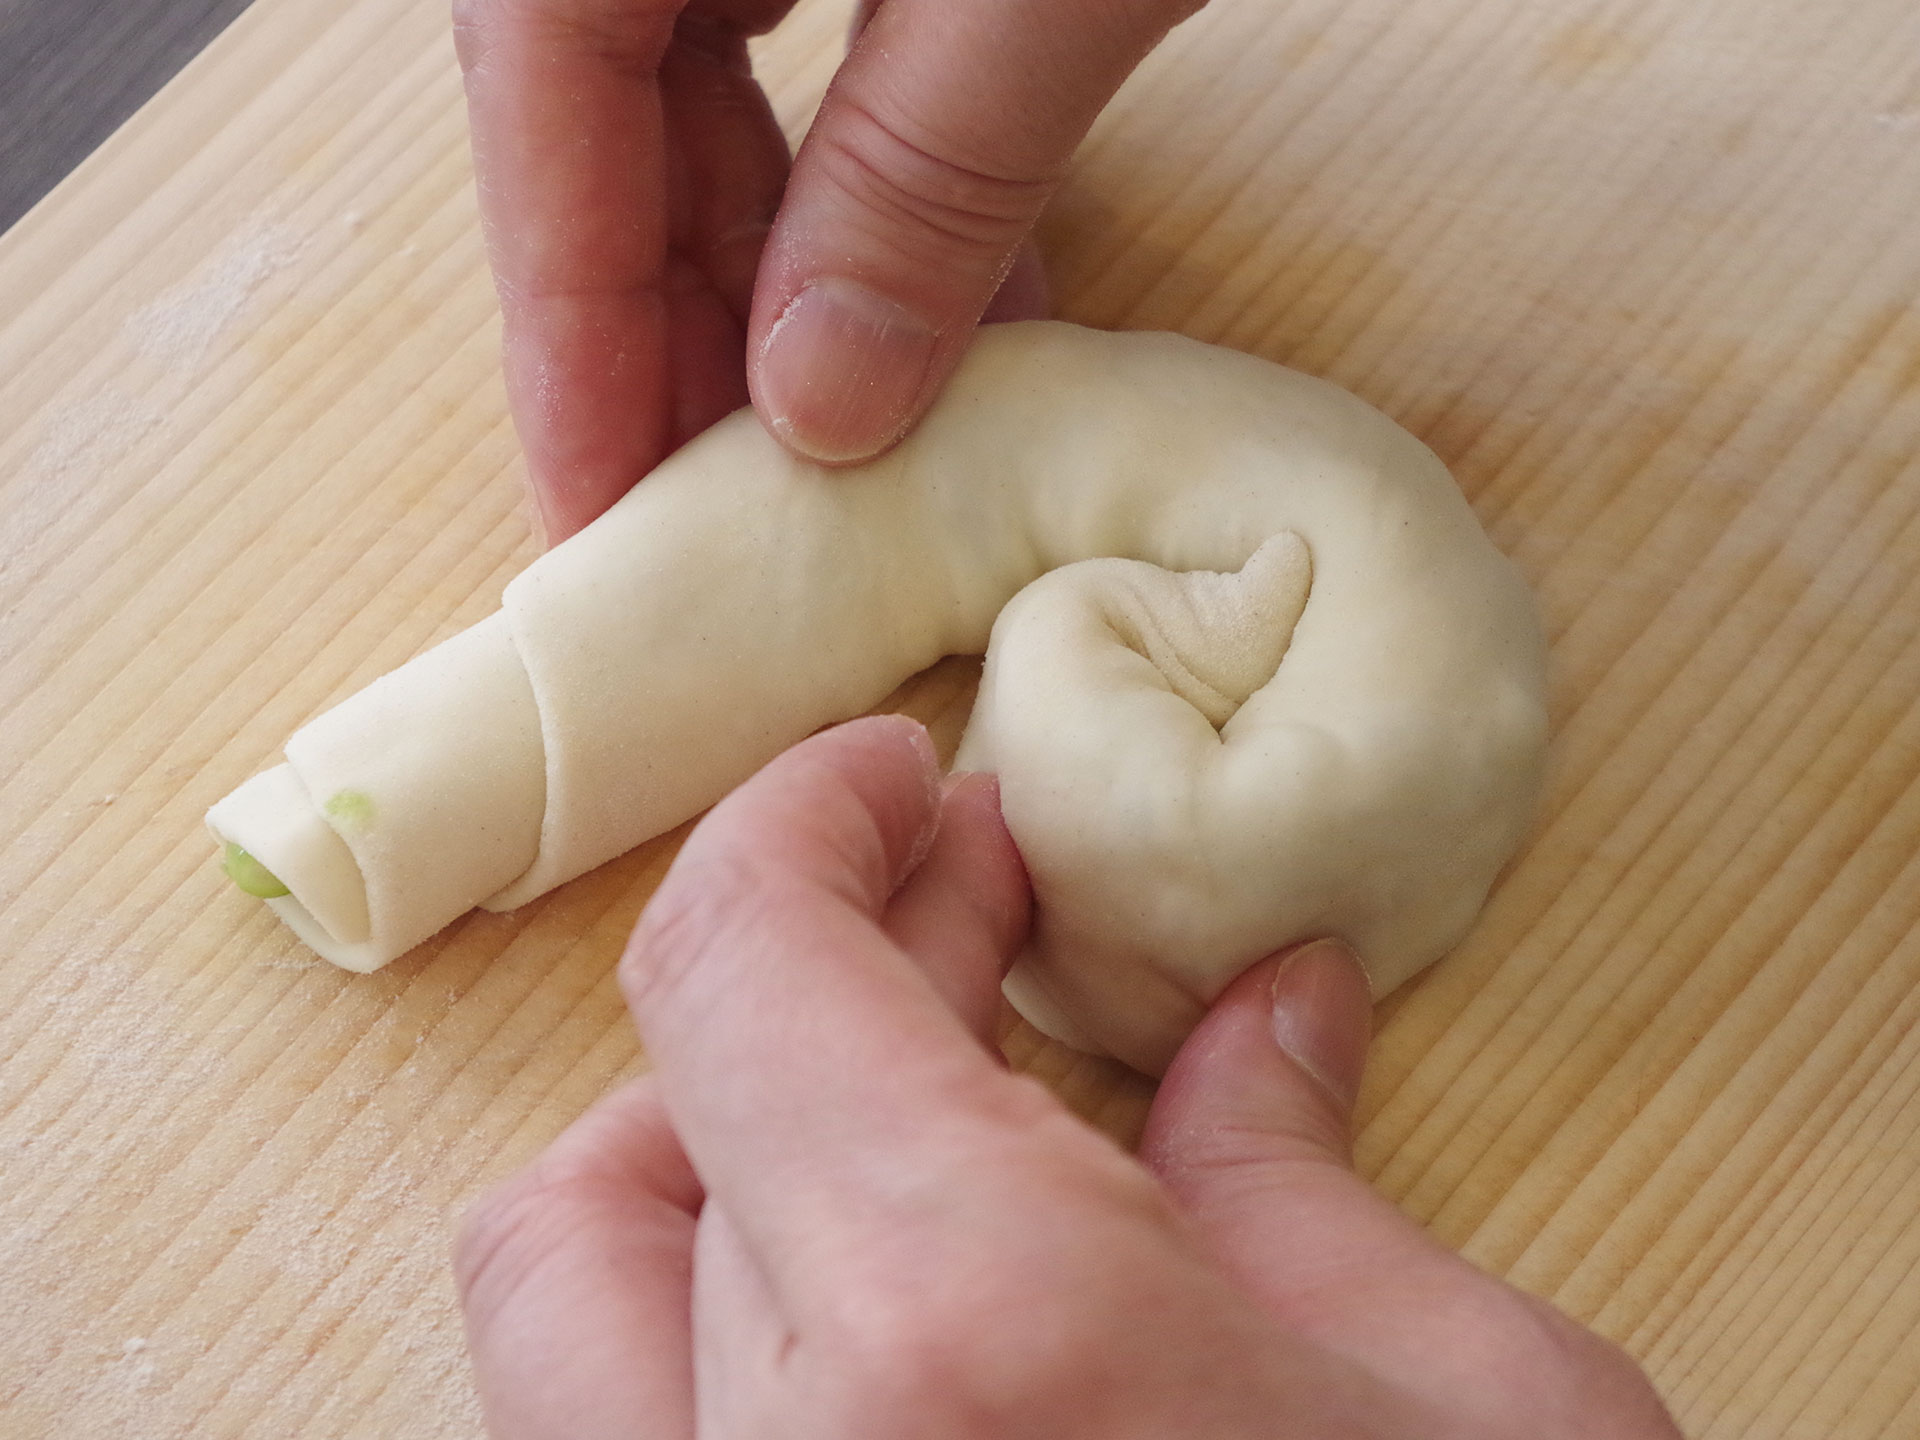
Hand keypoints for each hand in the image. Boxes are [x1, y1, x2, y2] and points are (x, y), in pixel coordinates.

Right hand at [453, 0, 1201, 542]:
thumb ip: (926, 174)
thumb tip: (821, 407)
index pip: (545, 95)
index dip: (569, 326)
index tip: (597, 514)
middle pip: (614, 108)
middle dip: (687, 325)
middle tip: (733, 521)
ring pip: (719, 86)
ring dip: (800, 271)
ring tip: (867, 448)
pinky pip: (827, 41)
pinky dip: (890, 178)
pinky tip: (969, 300)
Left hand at [455, 715, 1680, 1437]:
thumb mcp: (1472, 1417)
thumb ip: (1307, 1183)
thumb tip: (1261, 1015)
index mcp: (966, 1337)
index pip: (744, 968)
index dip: (806, 824)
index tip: (898, 778)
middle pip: (637, 1124)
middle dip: (801, 976)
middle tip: (956, 912)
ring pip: (560, 1306)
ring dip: (703, 1156)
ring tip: (885, 1102)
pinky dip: (697, 1327)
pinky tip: (868, 1303)